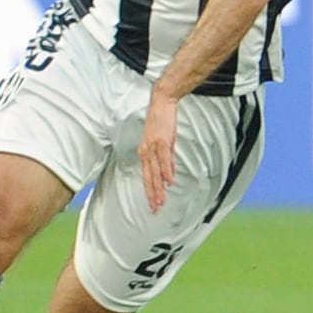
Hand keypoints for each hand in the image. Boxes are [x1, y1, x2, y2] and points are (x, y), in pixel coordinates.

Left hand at [138, 90, 178, 214]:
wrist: (162, 103)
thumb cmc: (161, 121)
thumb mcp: (162, 142)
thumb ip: (165, 158)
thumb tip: (168, 174)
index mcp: (144, 152)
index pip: (146, 176)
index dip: (149, 191)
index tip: (153, 204)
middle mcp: (146, 151)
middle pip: (149, 178)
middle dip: (152, 194)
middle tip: (155, 209)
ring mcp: (153, 147)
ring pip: (155, 172)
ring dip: (159, 187)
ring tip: (162, 200)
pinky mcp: (162, 141)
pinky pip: (164, 159)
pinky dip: (166, 170)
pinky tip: (169, 180)